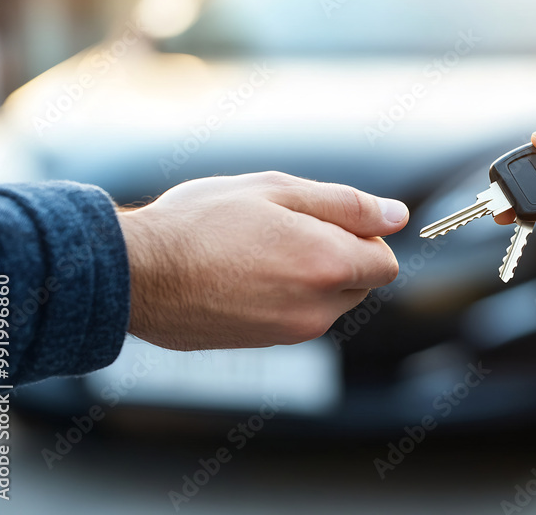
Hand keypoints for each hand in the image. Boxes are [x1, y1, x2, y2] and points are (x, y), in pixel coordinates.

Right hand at [118, 172, 407, 349]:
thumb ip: (348, 204)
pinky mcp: (266, 345)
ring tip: (258, 249)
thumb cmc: (202, 222)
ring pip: (328, 301)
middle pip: (360, 283)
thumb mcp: (279, 190)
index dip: (365, 236)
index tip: (325, 220)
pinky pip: (297, 317)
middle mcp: (318, 309)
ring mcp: (292, 333)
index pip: (386, 262)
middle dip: (340, 255)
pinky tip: (243, 273)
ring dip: (311, 276)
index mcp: (329, 266)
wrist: (136, 274)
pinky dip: (285, 295)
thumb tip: (399, 215)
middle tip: (285, 228)